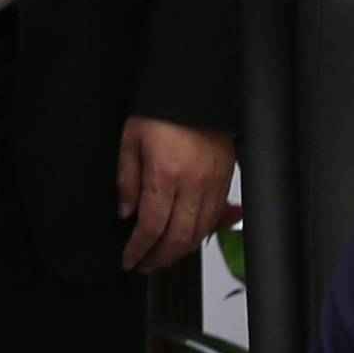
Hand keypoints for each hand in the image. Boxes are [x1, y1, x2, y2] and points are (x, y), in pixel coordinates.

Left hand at [114, 118, 237, 274]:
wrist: (196, 88)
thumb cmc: (162, 109)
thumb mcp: (131, 140)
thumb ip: (127, 180)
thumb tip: (126, 212)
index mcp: (165, 174)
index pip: (151, 227)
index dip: (138, 250)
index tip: (129, 259)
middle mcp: (192, 183)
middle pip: (178, 238)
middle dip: (159, 258)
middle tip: (145, 265)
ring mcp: (213, 183)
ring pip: (200, 232)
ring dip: (181, 251)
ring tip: (163, 256)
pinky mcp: (226, 179)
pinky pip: (215, 217)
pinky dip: (201, 233)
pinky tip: (187, 237)